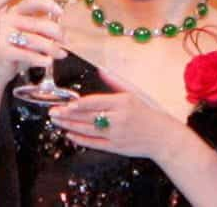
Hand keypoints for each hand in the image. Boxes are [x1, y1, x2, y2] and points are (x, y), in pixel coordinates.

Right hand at [0, 0, 67, 82]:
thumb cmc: (17, 45)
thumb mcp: (29, 33)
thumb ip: (43, 28)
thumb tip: (65, 31)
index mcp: (16, 11)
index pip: (32, 2)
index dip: (48, 4)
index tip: (61, 13)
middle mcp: (8, 20)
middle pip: (38, 24)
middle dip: (57, 33)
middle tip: (65, 41)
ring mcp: (4, 35)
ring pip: (35, 40)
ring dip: (52, 48)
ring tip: (61, 54)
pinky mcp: (3, 51)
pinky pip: (27, 54)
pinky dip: (41, 59)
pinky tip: (48, 61)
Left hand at [48, 68, 184, 159]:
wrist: (164, 138)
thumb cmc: (149, 112)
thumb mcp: (134, 93)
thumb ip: (115, 82)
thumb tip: (101, 68)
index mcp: (122, 103)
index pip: (96, 102)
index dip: (79, 104)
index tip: (65, 104)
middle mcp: (118, 119)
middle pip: (88, 117)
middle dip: (67, 115)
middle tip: (52, 112)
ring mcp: (116, 135)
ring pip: (88, 130)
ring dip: (69, 126)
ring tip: (56, 121)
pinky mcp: (116, 148)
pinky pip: (94, 144)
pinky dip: (80, 139)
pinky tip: (68, 134)